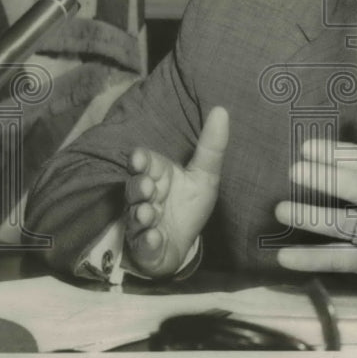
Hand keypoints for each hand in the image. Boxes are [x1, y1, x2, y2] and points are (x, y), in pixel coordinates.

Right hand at [124, 107, 228, 277]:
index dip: (140, 161)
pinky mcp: (145, 248)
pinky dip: (147, 241)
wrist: (180, 245)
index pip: (144, 164)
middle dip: (139, 187)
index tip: (140, 158)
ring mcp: (142, 223)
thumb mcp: (205, 175)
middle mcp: (145, 198)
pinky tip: (154, 237)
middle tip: (148, 186)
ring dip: (141, 214)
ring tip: (148, 213)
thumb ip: (211, 146)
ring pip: (136, 216)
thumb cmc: (188, 204)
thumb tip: (221, 109)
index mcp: (158, 176)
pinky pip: (143, 245)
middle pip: (135, 188)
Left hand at [275, 86, 356, 293]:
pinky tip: (285, 256)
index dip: (337, 153)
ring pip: (344, 224)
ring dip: (312, 218)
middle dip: (327, 179)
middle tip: (295, 170)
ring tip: (281, 210)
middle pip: (356, 188)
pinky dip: (312, 259)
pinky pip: (340, 259)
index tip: (308, 146)